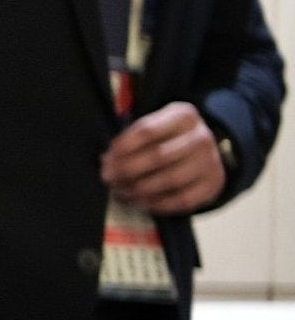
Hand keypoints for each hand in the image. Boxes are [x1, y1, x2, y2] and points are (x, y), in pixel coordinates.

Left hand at [100, 101, 225, 214]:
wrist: (202, 150)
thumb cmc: (168, 137)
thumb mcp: (154, 125)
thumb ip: (132, 138)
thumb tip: (108, 160)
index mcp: (183, 116)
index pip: (147, 130)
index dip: (123, 146)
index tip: (106, 157)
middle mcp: (201, 136)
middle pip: (158, 156)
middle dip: (127, 170)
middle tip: (108, 178)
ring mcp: (210, 161)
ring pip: (170, 179)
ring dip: (139, 189)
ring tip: (120, 191)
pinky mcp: (213, 184)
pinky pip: (183, 199)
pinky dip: (157, 204)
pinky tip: (140, 202)